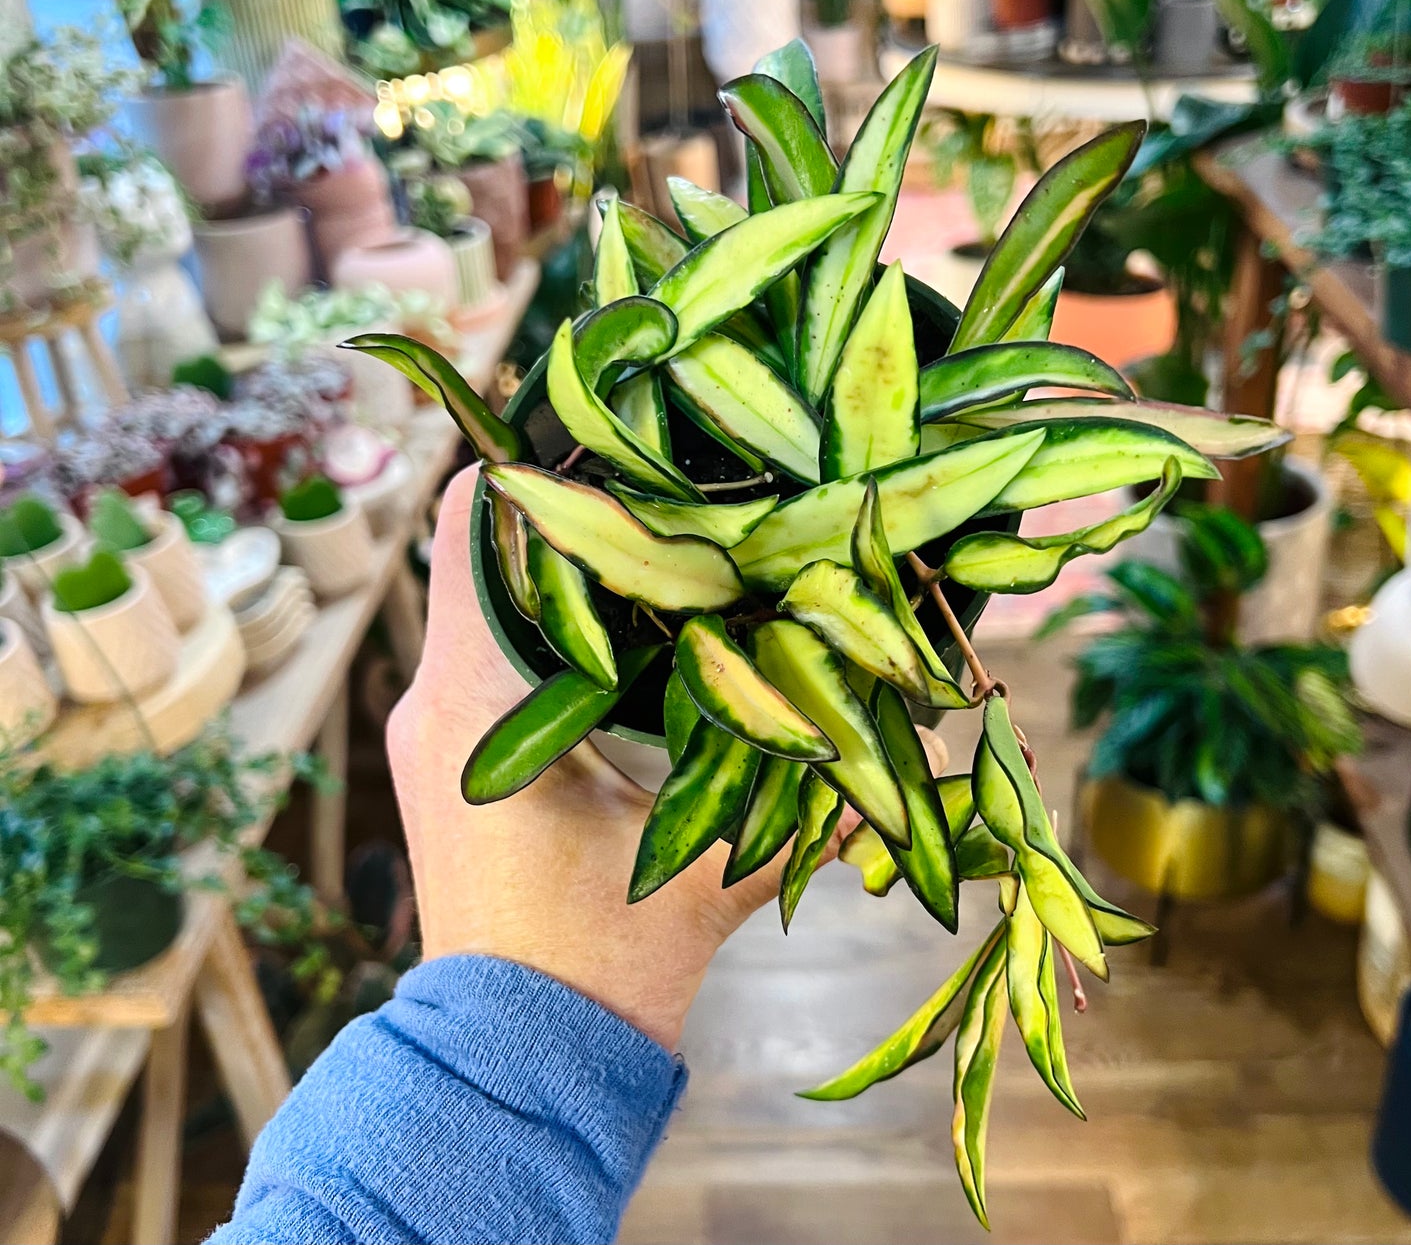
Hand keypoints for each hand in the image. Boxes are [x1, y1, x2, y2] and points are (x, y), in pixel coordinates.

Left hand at [387, 466, 941, 1051]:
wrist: (520, 1054)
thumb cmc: (602, 962)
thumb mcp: (706, 862)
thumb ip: (801, 800)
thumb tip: (901, 738)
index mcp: (478, 699)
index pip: (477, 524)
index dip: (535, 461)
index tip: (612, 434)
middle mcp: (434, 699)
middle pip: (486, 549)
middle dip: (566, 508)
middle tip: (659, 484)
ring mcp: (431, 728)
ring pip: (484, 599)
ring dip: (555, 567)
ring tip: (650, 543)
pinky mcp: (445, 757)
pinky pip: (483, 650)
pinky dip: (544, 622)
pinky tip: (625, 629)